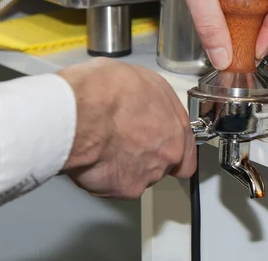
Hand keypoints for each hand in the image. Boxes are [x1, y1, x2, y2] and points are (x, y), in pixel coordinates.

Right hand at [57, 58, 195, 198]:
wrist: (81, 112)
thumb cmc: (108, 91)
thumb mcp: (142, 79)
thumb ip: (151, 102)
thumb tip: (142, 100)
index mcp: (176, 127)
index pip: (186, 152)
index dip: (169, 148)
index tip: (158, 143)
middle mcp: (167, 154)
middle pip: (161, 164)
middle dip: (145, 156)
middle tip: (123, 139)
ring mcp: (145, 174)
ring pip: (138, 176)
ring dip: (124, 166)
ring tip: (104, 145)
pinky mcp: (121, 188)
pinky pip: (113, 186)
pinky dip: (103, 176)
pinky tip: (93, 158)